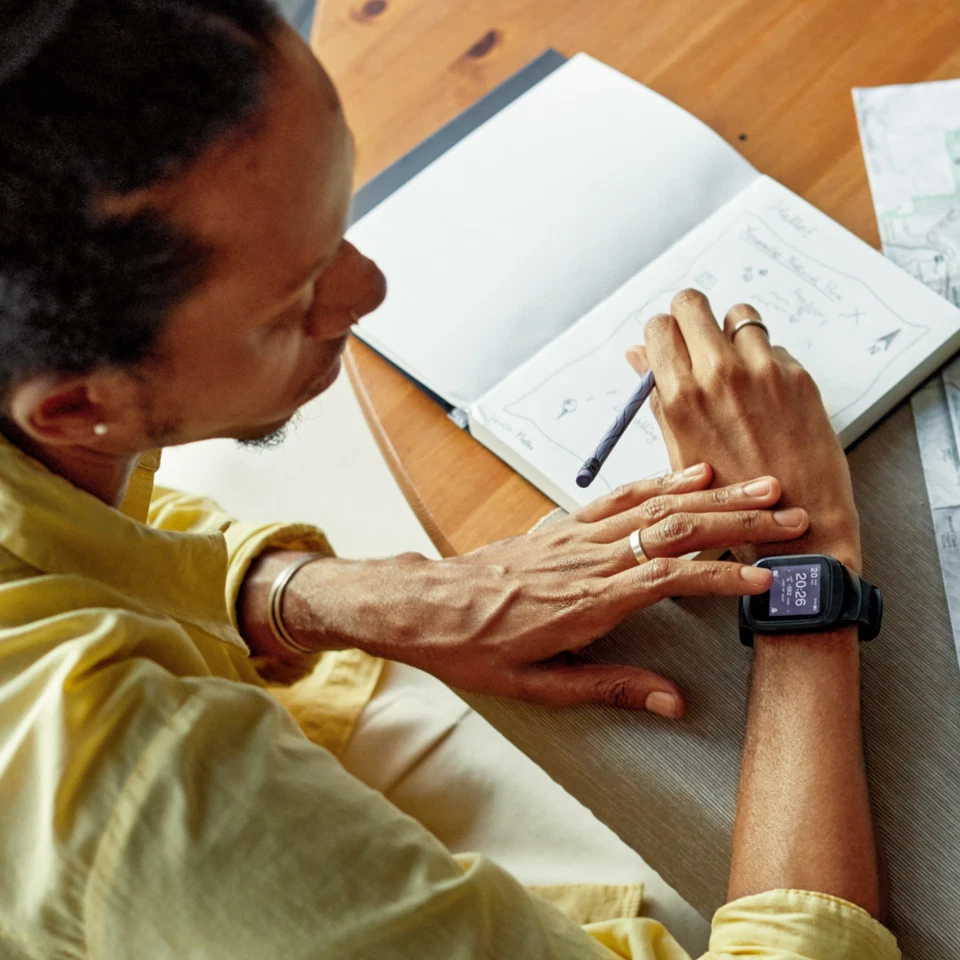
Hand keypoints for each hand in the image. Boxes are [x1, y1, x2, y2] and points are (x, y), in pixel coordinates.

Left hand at [284, 465, 808, 717]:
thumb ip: (611, 688)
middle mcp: (586, 559)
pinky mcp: (563, 524)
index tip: (769, 576)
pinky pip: (618, 495)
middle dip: (736, 522)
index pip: (670, 578)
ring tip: (760, 486)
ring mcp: (574, 535)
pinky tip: (692, 474)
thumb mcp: (539, 686)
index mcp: (586, 602)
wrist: (424, 606)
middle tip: (789, 514)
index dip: (724, 575)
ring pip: (652, 505)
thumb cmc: (476, 648)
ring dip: (710, 494)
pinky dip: (659, 480)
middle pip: (672, 529)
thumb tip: (673, 701)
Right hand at [627, 289, 860, 572]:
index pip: (658, 327)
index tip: (670, 344)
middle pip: (692, 302)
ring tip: (736, 366)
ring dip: (732, 332)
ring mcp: (762, 371)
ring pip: (738, 313)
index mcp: (680, 396)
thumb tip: (638, 354)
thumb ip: (657, 395)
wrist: (797, 524)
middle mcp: (718, 375)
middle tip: (698, 338)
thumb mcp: (678, 448)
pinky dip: (765, 359)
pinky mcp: (797, 375)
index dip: (663, 333)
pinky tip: (765, 395)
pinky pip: (772, 344)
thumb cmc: (732, 497)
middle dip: (690, 315)